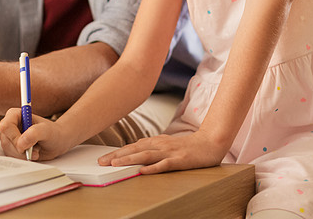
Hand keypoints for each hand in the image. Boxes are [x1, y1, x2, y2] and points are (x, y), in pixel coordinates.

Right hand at [0, 109, 73, 161]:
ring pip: (8, 151)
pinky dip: (23, 159)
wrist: (56, 142)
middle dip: (21, 149)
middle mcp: (10, 126)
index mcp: (15, 115)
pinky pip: (12, 157)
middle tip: (35, 149)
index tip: (26, 144)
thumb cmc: (52, 133)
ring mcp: (9, 138)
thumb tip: (20, 143)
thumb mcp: (47, 130)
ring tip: (36, 149)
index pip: (6, 126)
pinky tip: (32, 153)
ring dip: (24, 155)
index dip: (14, 137)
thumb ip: (35, 133)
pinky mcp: (11, 148)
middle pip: (6, 141)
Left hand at [97, 131, 227, 173]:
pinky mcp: (180, 160)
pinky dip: (153, 168)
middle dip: (117, 156)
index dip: (117, 152)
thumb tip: (136, 151)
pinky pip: (165, 164)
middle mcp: (161, 144)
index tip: (103, 158)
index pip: (133, 146)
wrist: (211, 142)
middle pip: (135, 150)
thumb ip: (152, 147)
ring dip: (129, 159)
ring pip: (146, 155)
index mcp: (157, 141)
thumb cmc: (188, 146)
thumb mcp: (167, 144)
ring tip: (115, 164)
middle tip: (101, 162)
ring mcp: (170, 152)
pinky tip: (143, 171)